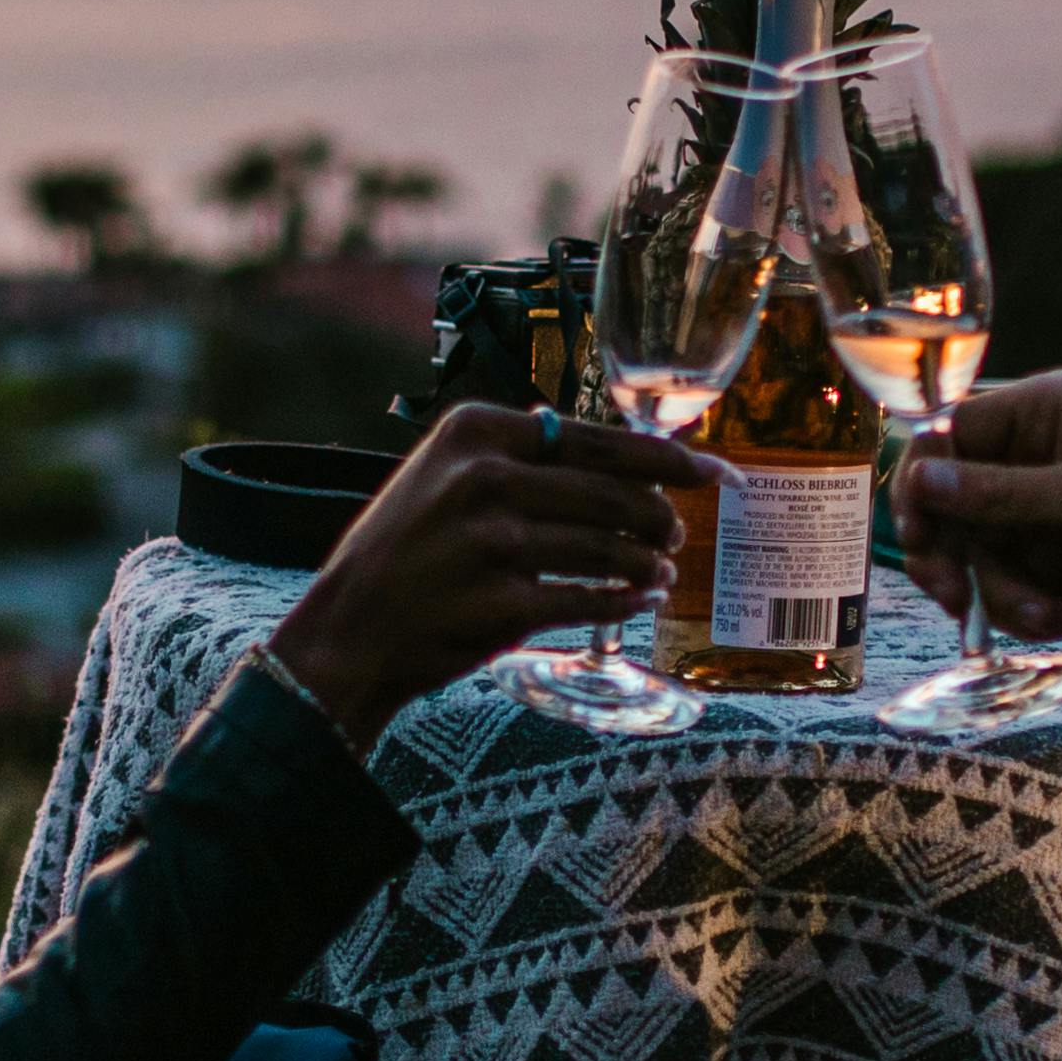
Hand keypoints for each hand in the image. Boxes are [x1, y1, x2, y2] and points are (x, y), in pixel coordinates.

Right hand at [267, 404, 700, 746]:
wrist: (349, 629)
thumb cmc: (403, 550)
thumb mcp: (444, 474)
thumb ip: (520, 459)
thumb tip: (619, 463)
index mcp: (476, 432)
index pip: (599, 439)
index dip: (668, 457)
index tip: (712, 469)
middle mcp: (486, 479)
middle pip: (615, 494)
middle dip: (663, 516)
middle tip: (679, 532)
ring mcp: (495, 544)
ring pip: (610, 549)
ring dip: (649, 563)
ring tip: (660, 570)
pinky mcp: (503, 606)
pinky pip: (591, 601)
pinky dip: (625, 601)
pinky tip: (639, 599)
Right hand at [889, 373, 1061, 649]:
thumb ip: (1003, 493)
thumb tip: (924, 479)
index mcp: (1044, 413)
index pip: (949, 434)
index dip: (923, 483)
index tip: (920, 533)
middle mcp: (1030, 456)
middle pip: (945, 502)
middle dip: (953, 556)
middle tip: (954, 597)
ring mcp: (1036, 513)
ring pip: (970, 555)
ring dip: (1002, 594)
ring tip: (1052, 612)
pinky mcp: (1045, 563)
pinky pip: (998, 589)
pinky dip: (1026, 610)